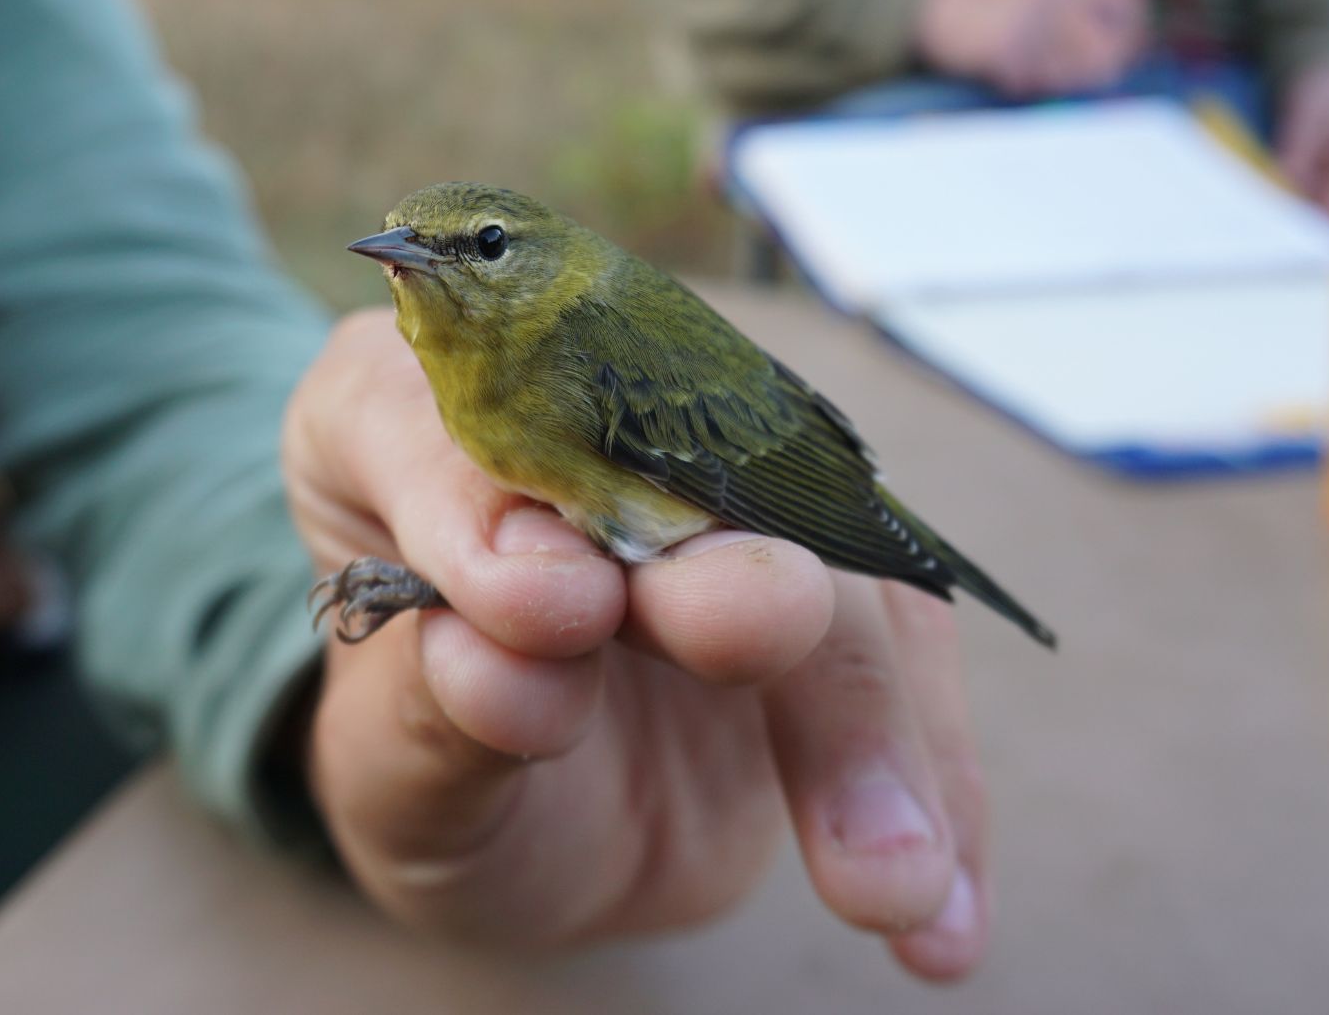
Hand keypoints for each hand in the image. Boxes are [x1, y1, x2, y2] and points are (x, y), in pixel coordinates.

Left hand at [284, 310, 991, 981]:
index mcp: (426, 413)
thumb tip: (516, 646)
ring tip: (889, 880)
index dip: (493, 499)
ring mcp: (725, 510)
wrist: (500, 817)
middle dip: (728, 559)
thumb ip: (432, 702)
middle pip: (686, 465)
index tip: (548, 607)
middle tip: (755, 625)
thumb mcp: (384, 759)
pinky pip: (901, 671)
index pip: (450, 415)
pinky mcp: (819, 609)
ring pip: (831, 574)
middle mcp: (598, 430)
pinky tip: (944, 913)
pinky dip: (931, 789)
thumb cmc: (415, 757)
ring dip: (870, 719)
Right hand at [915, 0, 1148, 96]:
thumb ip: (1083, 9)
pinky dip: (1021, 85)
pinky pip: (1029, 85)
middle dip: (1097, 71)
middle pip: (1107, 50)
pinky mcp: (1001, 50)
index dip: (1130, 34)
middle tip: (1078, 78)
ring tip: (1032, 70)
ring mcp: (1028, 22)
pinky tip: (1004, 70)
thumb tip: (1122, 57)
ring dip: (1055, 82)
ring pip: (1070, 76)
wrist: (932, 0)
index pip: (1128, 3)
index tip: (1119, 52)